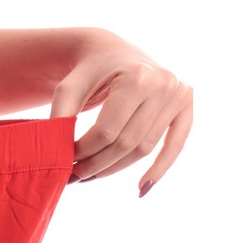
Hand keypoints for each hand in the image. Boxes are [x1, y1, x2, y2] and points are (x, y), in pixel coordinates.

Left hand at [50, 29, 192, 194]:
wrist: (111, 52)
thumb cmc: (88, 72)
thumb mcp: (69, 88)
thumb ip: (61, 118)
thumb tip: (57, 157)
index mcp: (137, 77)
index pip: (107, 132)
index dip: (83, 152)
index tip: (65, 160)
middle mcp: (163, 84)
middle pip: (126, 143)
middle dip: (97, 164)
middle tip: (74, 175)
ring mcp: (178, 94)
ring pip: (143, 149)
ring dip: (115, 168)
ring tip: (90, 177)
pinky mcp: (185, 106)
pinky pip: (175, 145)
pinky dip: (159, 169)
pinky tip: (141, 189)